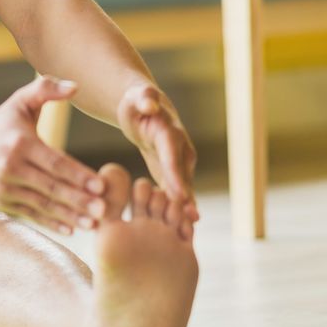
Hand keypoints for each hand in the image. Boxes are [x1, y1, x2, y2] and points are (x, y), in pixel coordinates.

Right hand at [0, 75, 106, 234]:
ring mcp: (3, 187)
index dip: (78, 175)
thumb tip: (76, 87)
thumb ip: (47, 88)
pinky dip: (50, 223)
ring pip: (41, 204)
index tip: (101, 185)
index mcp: (20, 143)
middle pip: (51, 187)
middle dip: (78, 200)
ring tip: (93, 223)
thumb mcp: (21, 100)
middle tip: (104, 209)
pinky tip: (70, 229)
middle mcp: (10, 167)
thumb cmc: (2, 120)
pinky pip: (29, 214)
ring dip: (69, 215)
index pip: (55, 162)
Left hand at [116, 82, 198, 225]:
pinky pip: (178, 190)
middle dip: (186, 196)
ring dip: (186, 206)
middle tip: (189, 219)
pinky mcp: (173, 171)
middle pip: (183, 174)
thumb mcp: (137, 98)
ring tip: (189, 229)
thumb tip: (149, 102)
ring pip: (184, 186)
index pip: (172, 154)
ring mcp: (180, 161)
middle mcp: (180, 148)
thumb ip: (144, 98)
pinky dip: (180, 208)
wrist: (146, 110)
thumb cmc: (137, 103)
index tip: (179, 193)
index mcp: (169, 132)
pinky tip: (183, 228)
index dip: (176, 174)